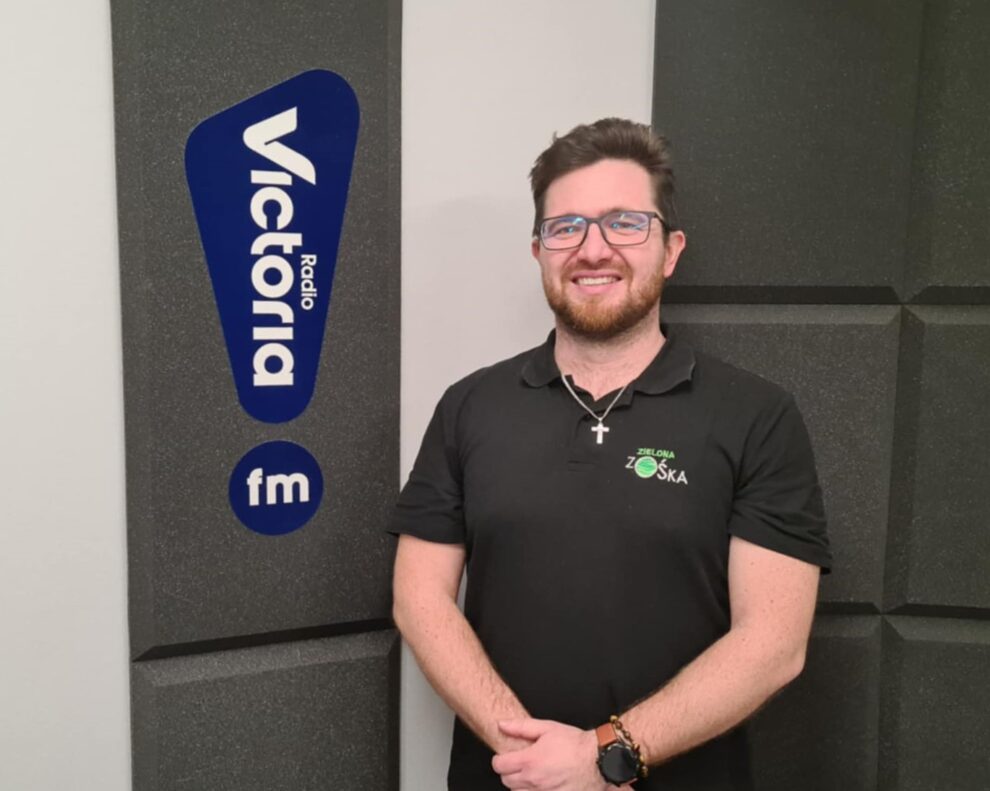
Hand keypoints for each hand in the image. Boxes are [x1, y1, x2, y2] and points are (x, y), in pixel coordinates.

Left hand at [491, 718, 630, 789]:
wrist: (598, 760)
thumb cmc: (575, 744)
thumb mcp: (547, 728)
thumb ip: (521, 727)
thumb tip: (502, 725)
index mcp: (530, 761)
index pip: (499, 766)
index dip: (499, 760)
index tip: (505, 757)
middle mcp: (534, 781)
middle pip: (506, 781)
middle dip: (509, 772)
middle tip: (520, 764)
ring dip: (520, 784)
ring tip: (532, 774)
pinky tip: (542, 784)